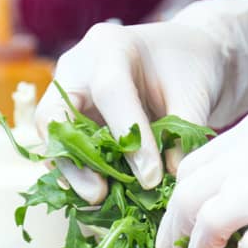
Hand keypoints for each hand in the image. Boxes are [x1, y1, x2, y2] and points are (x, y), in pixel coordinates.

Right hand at [35, 0, 247, 202]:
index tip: (150, 178)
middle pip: (57, 115)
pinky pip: (64, 150)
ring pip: (53, 137)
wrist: (185, 59)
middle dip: (76, 159)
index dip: (129, 138)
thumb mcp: (195, 94)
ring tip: (98, 201)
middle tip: (98, 194)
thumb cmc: (191, 70)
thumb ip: (182, 132)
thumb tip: (169, 177)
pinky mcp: (71, 119)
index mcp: (110, 47)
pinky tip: (99, 196)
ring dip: (72, 173)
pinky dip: (78, 173)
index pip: (111, 92)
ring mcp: (68, 94)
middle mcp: (78, 68)